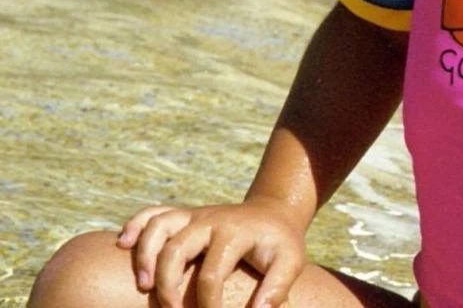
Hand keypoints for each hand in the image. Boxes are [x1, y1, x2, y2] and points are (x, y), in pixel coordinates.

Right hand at [116, 197, 305, 307]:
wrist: (274, 212)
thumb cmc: (280, 243)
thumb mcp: (291, 261)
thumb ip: (277, 288)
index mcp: (235, 232)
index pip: (212, 273)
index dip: (207, 305)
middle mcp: (211, 219)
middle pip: (177, 247)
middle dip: (168, 284)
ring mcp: (195, 215)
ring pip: (160, 225)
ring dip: (145, 254)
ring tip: (142, 286)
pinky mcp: (185, 215)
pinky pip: (153, 212)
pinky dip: (136, 224)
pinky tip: (122, 244)